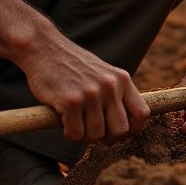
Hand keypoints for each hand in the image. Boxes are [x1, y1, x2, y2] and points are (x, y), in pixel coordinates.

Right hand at [21, 34, 149, 145]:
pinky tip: (64, 120)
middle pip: (120, 130)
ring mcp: (91, 94)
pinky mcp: (71, 101)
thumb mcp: (102, 73)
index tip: (118, 131)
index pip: (142, 114)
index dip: (132, 129)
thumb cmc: (71, 65)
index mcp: (121, 79)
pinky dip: (69, 133)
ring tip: (75, 120)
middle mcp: (110, 86)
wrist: (44, 47)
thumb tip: (125, 128)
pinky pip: (76, 135)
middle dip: (106, 137)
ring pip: (96, 136)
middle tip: (92, 130)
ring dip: (84, 135)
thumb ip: (115, 95)